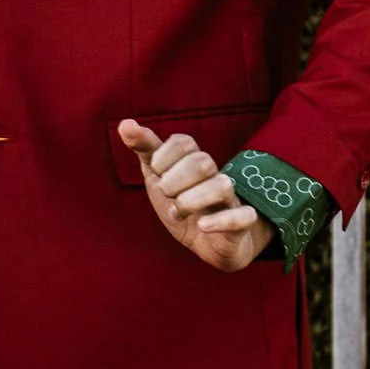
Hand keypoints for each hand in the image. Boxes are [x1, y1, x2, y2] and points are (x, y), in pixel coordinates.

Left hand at [117, 120, 274, 271]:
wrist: (208, 244)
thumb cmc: (181, 205)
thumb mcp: (158, 177)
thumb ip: (145, 149)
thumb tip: (125, 123)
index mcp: (195, 161)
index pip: (184, 142)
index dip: (164, 155)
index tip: (155, 172)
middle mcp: (215, 176)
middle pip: (202, 162)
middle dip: (175, 179)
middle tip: (165, 194)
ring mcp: (230, 199)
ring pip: (222, 186)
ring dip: (193, 200)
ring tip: (178, 212)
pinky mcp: (241, 224)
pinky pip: (244, 216)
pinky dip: (221, 220)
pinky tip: (201, 225)